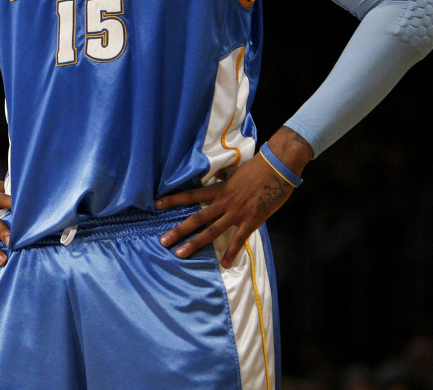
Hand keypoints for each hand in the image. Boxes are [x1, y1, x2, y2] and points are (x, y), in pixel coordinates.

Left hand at [154, 155, 293, 267]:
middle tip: (163, 241)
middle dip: (179, 230)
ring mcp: (236, 213)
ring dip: (195, 243)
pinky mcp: (251, 221)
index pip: (190, 195)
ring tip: (181, 254)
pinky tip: (224, 264)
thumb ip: (226, 183)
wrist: (276, 168)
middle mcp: (223, 202)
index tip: (156, 205)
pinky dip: (231, 253)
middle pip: (196, 218)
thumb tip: (220, 181)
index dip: (173, 200)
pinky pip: (239, 240)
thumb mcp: (235, 174)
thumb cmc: (257, 169)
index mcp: (218, 190)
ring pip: (211, 231)